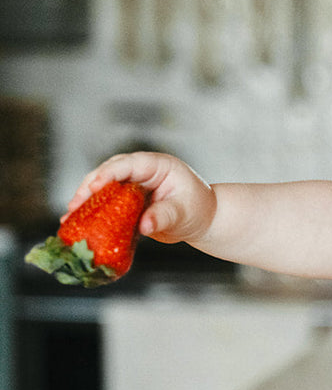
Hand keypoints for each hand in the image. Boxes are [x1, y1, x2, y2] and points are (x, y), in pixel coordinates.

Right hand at [69, 152, 215, 245]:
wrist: (203, 221)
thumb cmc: (199, 210)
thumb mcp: (184, 213)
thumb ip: (164, 216)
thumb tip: (144, 225)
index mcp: (158, 165)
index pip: (129, 164)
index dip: (109, 173)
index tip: (94, 187)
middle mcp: (141, 172)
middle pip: (108, 173)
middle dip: (89, 188)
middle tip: (74, 205)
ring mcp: (132, 186)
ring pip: (103, 188)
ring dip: (85, 202)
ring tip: (69, 217)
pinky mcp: (126, 202)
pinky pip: (106, 204)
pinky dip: (92, 213)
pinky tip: (77, 224)